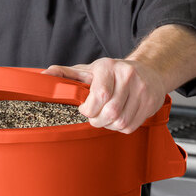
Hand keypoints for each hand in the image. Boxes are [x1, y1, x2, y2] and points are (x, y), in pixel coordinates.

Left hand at [42, 57, 166, 133]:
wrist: (149, 70)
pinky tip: (118, 118)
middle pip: (110, 112)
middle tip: (95, 117)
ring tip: (106, 117)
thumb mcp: (89, 70)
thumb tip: (44, 75)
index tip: (84, 109)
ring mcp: (142, 89)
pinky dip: (120, 127)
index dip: (89, 109)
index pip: (99, 95)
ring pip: (120, 121)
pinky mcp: (151, 103)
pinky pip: (130, 126)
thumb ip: (66, 74)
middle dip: (97, 120)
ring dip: (108, 126)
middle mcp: (128, 75)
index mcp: (109, 67)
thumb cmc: (112, 73)